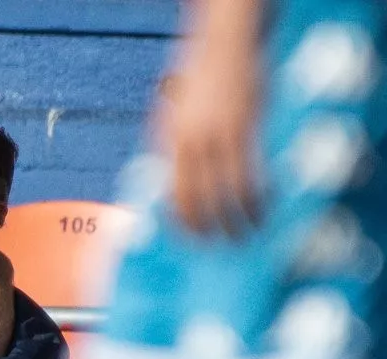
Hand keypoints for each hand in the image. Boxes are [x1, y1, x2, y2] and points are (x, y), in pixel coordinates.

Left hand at [162, 2, 261, 234]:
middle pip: (195, 198)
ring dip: (236, 218)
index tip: (191, 238)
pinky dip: (255, 196)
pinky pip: (249, 173)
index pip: (170, 193)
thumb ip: (170, 147)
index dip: (181, 220)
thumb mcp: (173, 114)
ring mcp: (216, 135)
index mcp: (167, 141)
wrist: (223, 44)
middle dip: (207, 227)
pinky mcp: (243, 127)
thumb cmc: (199, 80)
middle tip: (218, 245)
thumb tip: (166, 182)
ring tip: (245, 233)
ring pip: (225, 191)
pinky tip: (262, 208)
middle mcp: (187, 142)